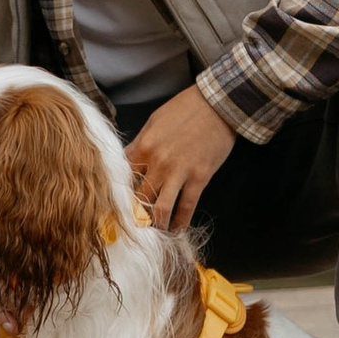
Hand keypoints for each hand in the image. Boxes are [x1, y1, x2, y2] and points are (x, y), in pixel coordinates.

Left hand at [125, 85, 233, 235]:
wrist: (217, 104)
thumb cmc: (185, 109)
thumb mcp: (155, 121)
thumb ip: (141, 143)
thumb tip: (130, 162)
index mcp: (144, 146)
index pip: (124, 177)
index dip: (122, 192)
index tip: (121, 204)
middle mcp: (157, 162)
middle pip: (140, 196)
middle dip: (137, 213)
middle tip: (135, 225)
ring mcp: (179, 172)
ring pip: (161, 208)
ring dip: (157, 224)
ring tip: (156, 232)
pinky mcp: (199, 178)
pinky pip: (187, 206)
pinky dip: (181, 222)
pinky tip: (177, 229)